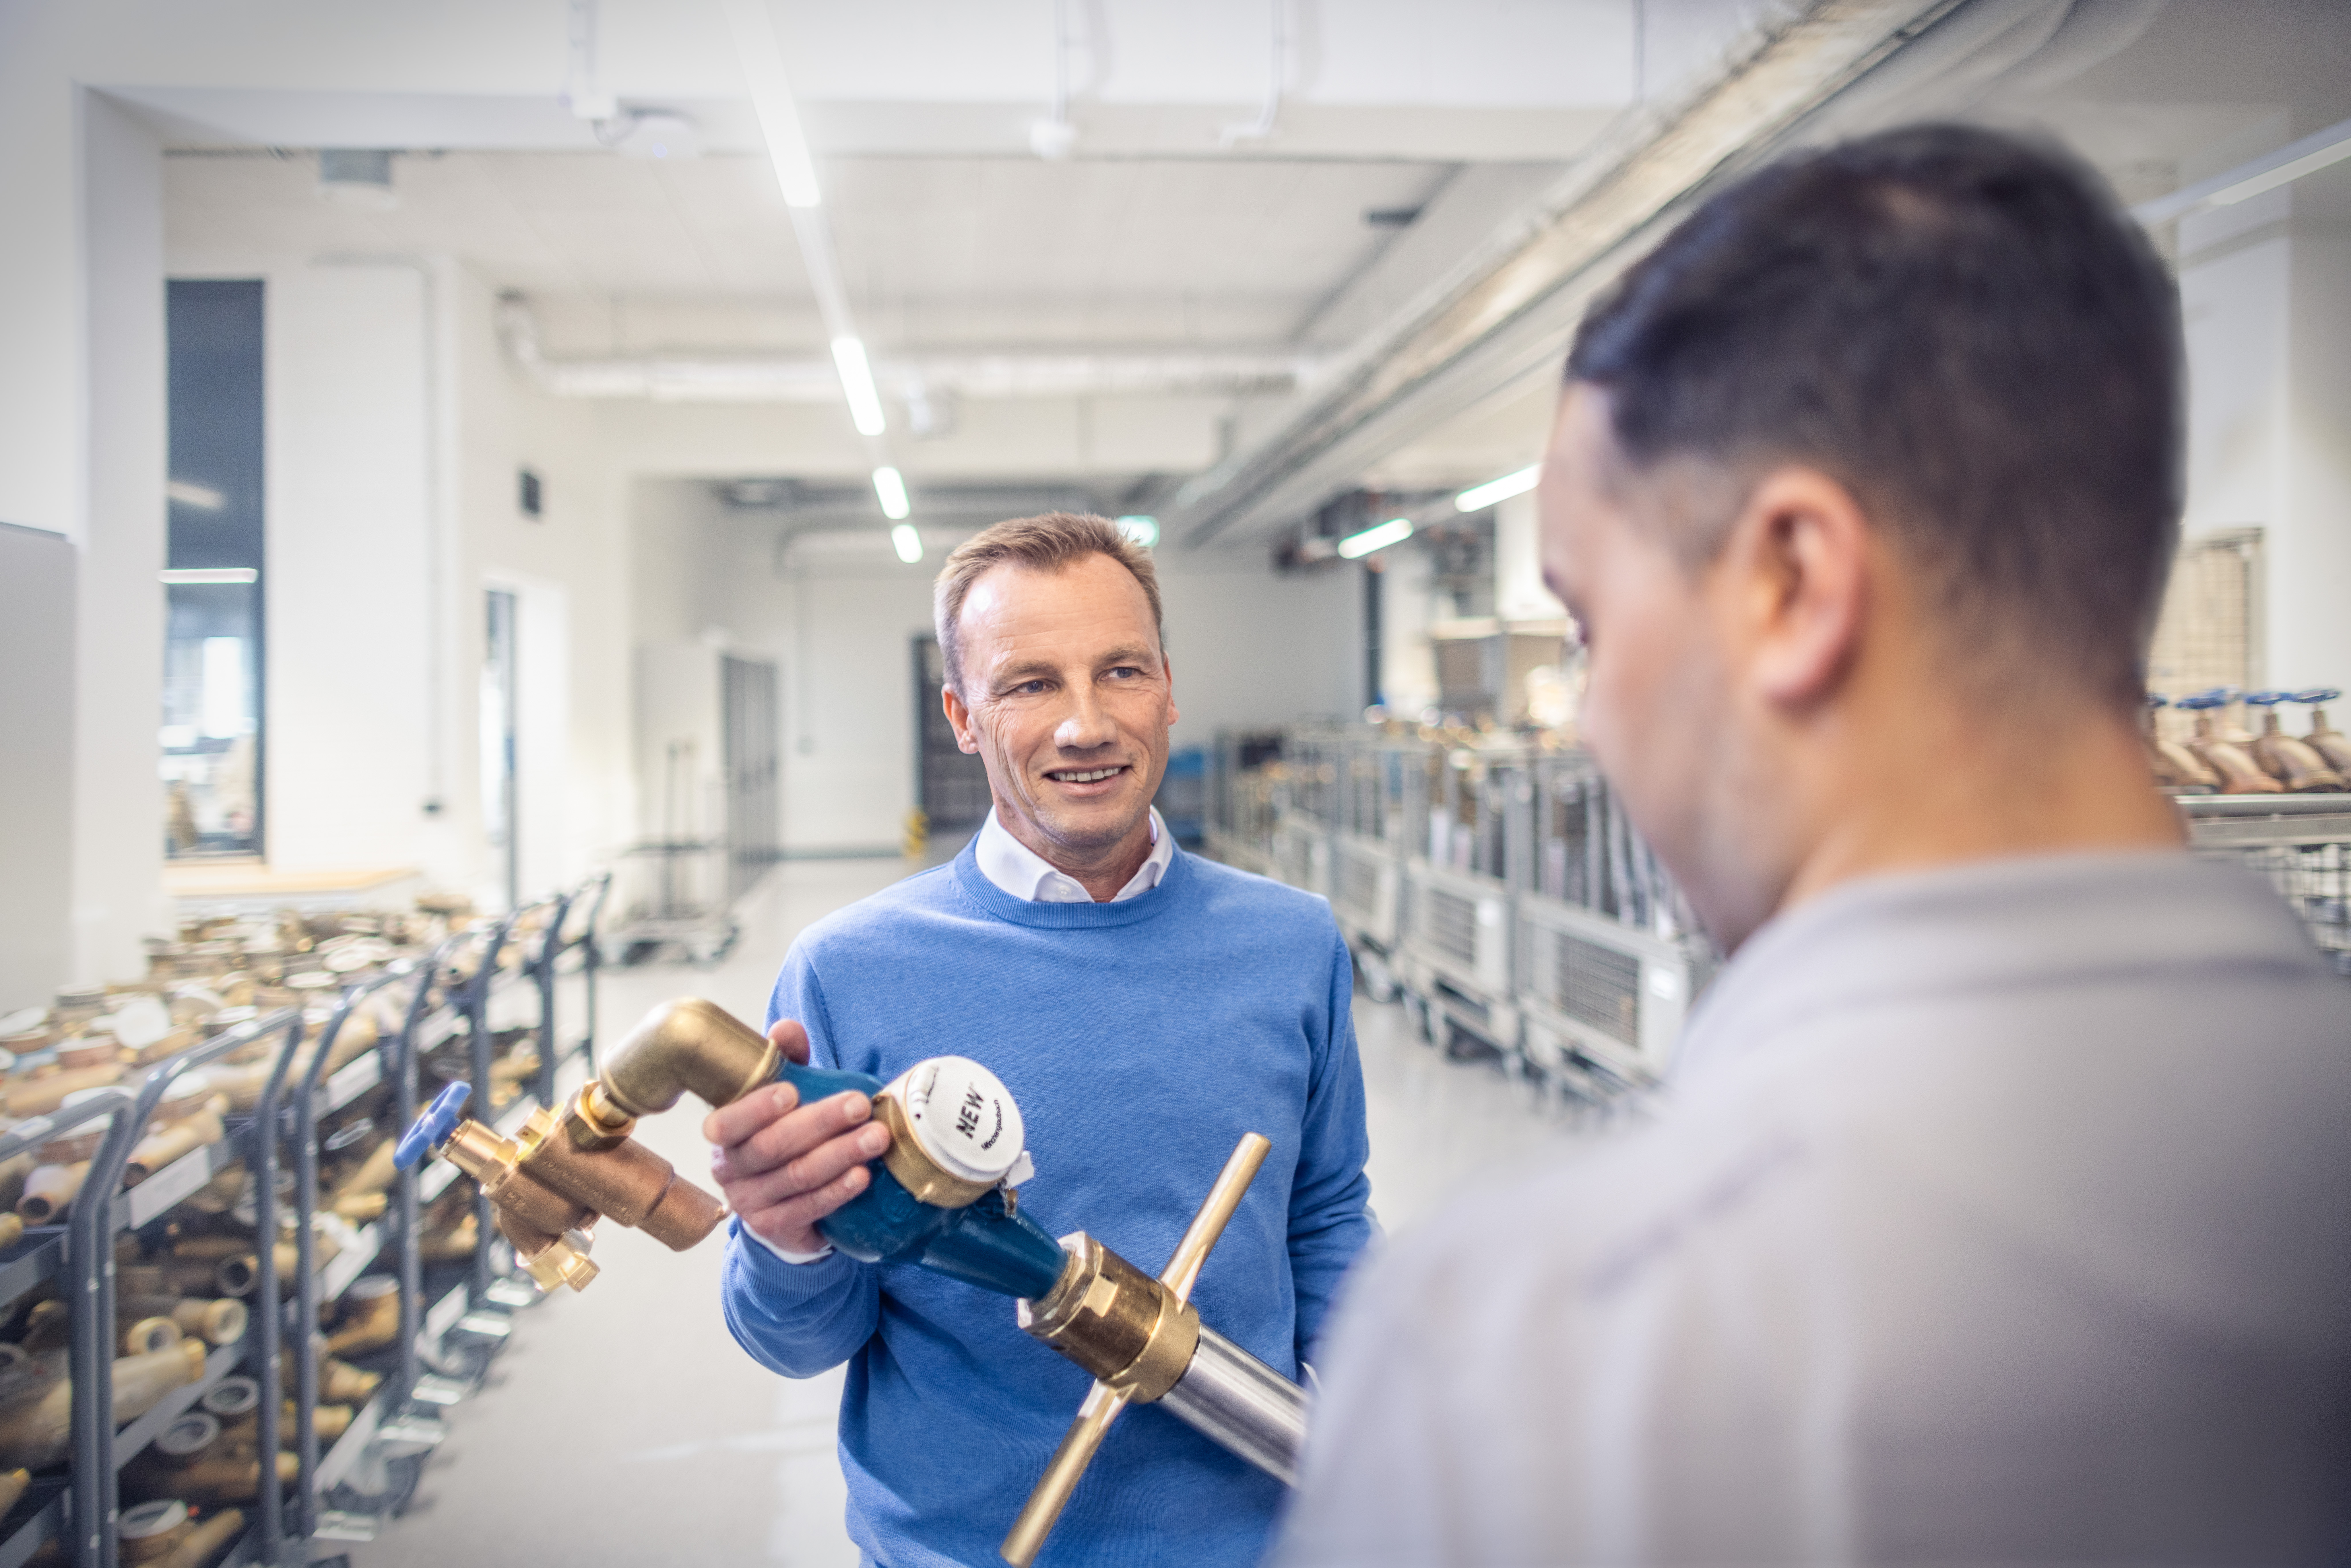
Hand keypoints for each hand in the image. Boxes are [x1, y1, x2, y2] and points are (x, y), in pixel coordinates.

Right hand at [701, 1020, 890, 1255]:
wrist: (781, 1199)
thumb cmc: (781, 1134)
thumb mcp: (781, 1094)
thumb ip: (784, 1060)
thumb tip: (787, 1028)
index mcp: (725, 1134)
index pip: (728, 1122)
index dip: (757, 1108)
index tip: (792, 1091)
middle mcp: (730, 1169)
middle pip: (772, 1147)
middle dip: (820, 1123)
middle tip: (860, 1105)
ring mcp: (750, 1202)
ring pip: (796, 1176)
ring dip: (840, 1155)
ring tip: (876, 1137)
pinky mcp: (775, 1227)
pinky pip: (808, 1209)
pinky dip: (837, 1191)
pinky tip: (863, 1176)